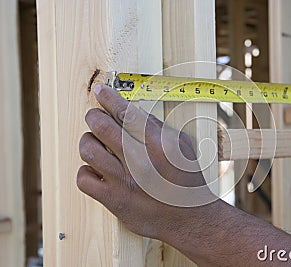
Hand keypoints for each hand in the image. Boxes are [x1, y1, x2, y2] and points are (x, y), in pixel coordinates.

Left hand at [78, 84, 213, 240]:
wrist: (190, 217)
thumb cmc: (187, 178)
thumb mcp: (182, 145)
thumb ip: (157, 126)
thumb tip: (130, 109)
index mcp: (160, 143)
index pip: (125, 112)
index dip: (108, 97)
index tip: (100, 90)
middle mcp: (140, 160)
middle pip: (101, 126)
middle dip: (94, 115)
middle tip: (95, 116)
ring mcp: (125, 181)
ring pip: (88, 150)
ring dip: (88, 141)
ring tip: (95, 142)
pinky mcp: (113, 200)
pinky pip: (83, 178)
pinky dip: (86, 170)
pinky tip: (96, 169)